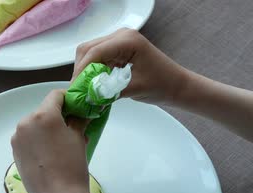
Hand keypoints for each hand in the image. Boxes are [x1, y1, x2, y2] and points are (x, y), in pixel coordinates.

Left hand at [11, 90, 91, 192]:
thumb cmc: (72, 166)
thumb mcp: (79, 138)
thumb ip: (78, 119)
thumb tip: (81, 112)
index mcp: (44, 115)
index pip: (56, 95)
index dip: (68, 99)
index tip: (77, 107)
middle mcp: (26, 122)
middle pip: (44, 110)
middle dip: (57, 116)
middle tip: (72, 129)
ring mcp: (17, 137)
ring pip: (34, 124)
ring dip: (46, 128)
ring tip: (60, 145)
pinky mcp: (14, 151)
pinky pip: (28, 138)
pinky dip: (38, 140)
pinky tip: (49, 154)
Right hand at [73, 28, 190, 105]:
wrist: (177, 85)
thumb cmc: (162, 85)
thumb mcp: (134, 89)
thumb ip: (109, 91)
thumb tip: (87, 97)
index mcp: (128, 40)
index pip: (95, 52)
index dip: (81, 71)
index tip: (75, 89)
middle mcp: (122, 35)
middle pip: (88, 49)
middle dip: (81, 70)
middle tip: (77, 91)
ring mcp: (120, 40)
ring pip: (91, 53)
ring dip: (86, 70)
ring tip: (84, 89)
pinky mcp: (120, 49)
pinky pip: (100, 57)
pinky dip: (94, 70)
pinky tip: (93, 84)